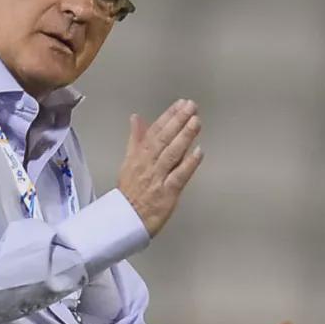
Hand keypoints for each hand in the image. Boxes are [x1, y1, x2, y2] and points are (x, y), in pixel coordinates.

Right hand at [117, 98, 202, 237]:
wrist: (125, 219)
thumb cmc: (130, 192)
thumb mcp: (128, 162)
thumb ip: (136, 139)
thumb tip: (136, 118)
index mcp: (138, 156)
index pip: (154, 132)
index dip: (168, 117)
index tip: (180, 104)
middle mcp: (148, 164)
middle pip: (164, 139)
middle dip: (178, 121)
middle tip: (191, 107)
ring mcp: (157, 178)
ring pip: (172, 154)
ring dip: (184, 137)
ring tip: (196, 122)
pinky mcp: (167, 193)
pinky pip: (179, 176)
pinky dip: (189, 164)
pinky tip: (199, 152)